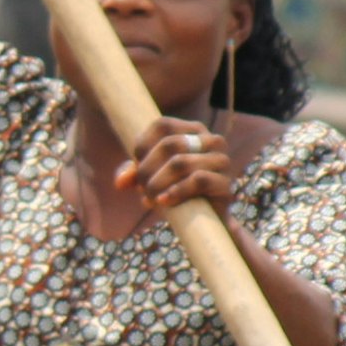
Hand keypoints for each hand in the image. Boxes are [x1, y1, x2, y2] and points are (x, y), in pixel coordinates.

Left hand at [116, 114, 238, 217]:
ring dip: (157, 183)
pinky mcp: (225, 184)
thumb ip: (134, 173)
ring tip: (149, 197)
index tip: (136, 166)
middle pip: (170, 144)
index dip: (143, 146)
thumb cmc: (175, 191)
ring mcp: (221, 161)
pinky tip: (164, 202)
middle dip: (147, 169)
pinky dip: (175, 192)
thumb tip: (120, 181)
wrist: (203, 220)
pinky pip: (198, 180)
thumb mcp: (151, 178)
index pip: (162, 125)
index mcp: (193, 131)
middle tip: (141, 187)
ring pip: (180, 163)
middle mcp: (211, 141)